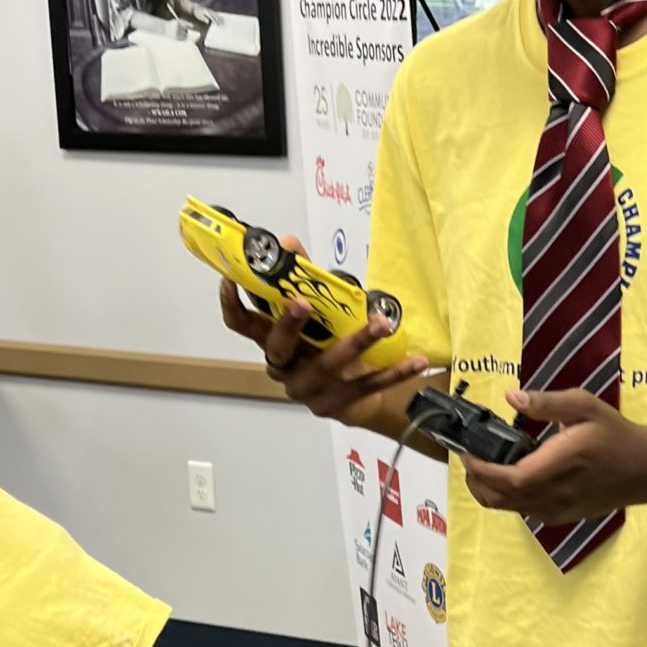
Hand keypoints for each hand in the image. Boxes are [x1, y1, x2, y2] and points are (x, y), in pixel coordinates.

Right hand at [216, 253, 429, 422]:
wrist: (355, 398)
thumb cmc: (327, 347)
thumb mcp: (315, 314)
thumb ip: (301, 278)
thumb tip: (287, 242)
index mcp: (273, 343)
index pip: (242, 325)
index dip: (233, 305)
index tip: (230, 281)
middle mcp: (284, 368)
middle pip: (278, 347)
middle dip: (289, 323)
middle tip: (303, 303)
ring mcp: (309, 390)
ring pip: (330, 365)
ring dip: (358, 341)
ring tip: (382, 323)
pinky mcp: (337, 405)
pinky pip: (367, 385)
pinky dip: (394, 372)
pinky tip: (416, 361)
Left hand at [460, 389, 646, 521]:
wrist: (644, 469)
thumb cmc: (614, 435)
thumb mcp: (584, 406)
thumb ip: (546, 403)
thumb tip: (511, 398)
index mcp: (559, 464)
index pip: (508, 478)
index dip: (480, 469)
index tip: (467, 451)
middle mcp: (554, 494)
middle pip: (499, 498)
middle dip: (475, 480)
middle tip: (469, 457)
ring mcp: (556, 509)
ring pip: (508, 508)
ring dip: (488, 490)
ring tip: (482, 466)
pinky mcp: (559, 516)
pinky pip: (522, 510)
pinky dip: (506, 498)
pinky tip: (509, 477)